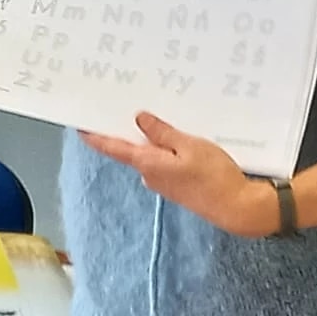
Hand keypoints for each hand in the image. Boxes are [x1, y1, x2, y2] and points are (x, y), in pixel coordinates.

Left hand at [81, 113, 277, 237]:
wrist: (236, 208)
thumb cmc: (215, 177)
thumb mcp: (190, 146)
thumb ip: (163, 133)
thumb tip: (140, 120)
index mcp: (148, 163)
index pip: (113, 148)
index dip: (95, 136)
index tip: (80, 126)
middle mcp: (149, 174)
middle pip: (131, 148)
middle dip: (128, 130)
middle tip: (125, 107)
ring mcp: (162, 182)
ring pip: (150, 154)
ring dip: (152, 139)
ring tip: (159, 116)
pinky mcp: (175, 185)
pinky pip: (164, 162)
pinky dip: (166, 150)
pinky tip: (178, 139)